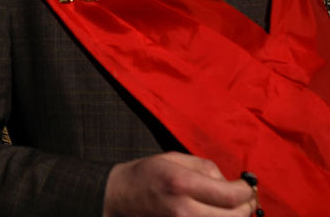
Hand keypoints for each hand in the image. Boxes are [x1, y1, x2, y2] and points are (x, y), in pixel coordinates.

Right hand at [104, 152, 256, 216]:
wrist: (120, 197)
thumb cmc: (147, 174)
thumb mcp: (174, 159)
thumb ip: (206, 169)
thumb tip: (232, 184)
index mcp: (181, 184)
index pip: (229, 195)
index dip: (247, 191)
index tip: (248, 185)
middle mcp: (184, 209)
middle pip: (234, 216)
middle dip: (247, 206)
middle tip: (247, 197)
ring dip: (237, 216)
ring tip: (235, 206)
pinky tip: (219, 212)